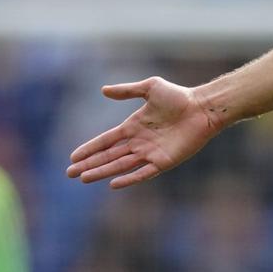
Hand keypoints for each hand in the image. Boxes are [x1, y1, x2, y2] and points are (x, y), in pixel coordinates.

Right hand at [65, 77, 218, 187]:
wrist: (202, 108)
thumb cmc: (179, 96)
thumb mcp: (150, 87)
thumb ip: (127, 90)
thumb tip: (103, 90)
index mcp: (133, 127)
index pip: (106, 140)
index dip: (89, 148)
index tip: (73, 157)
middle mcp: (138, 143)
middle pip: (109, 156)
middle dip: (89, 164)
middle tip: (70, 174)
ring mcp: (150, 154)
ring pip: (120, 166)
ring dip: (102, 172)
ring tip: (84, 178)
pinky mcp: (164, 162)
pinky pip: (143, 173)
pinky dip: (129, 179)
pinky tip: (113, 184)